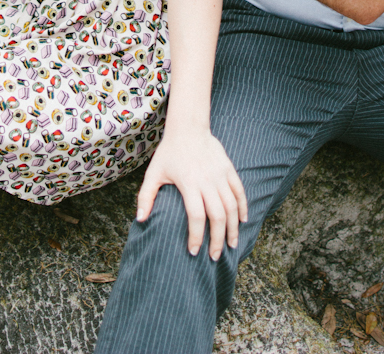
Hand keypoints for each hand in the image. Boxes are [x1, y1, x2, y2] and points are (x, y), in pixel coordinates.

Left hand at [137, 129, 246, 258]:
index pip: (196, 216)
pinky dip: (243, 207)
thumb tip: (140, 219)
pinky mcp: (228, 169)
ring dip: (233, 228)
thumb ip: (146, 196)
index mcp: (189, 183)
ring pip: (232, 206)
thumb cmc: (168, 152)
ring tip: (232, 245)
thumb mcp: (153, 172)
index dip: (196, 236)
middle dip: (218, 240)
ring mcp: (220, 174)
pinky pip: (239, 191)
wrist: (188, 127)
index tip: (194, 252)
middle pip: (218, 216)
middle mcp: (207, 180)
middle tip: (215, 257)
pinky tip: (242, 221)